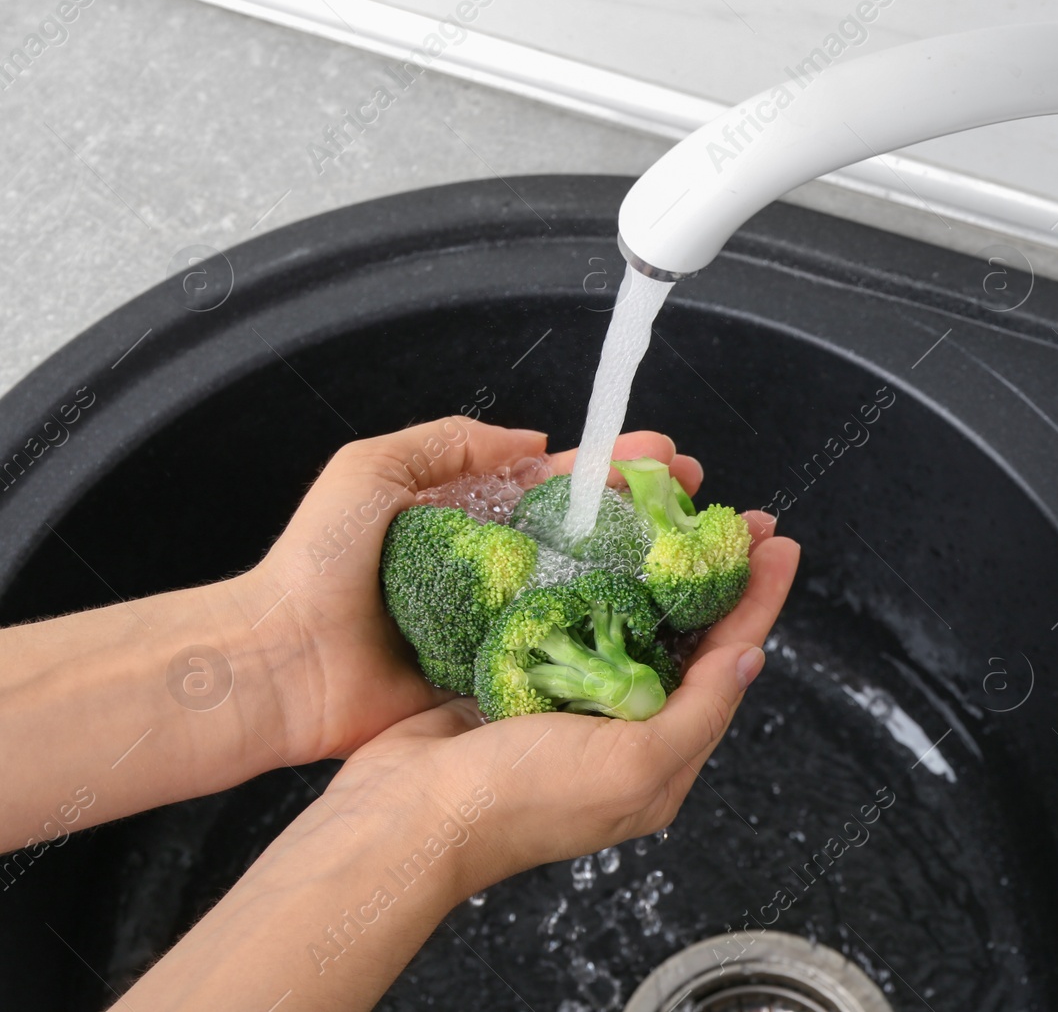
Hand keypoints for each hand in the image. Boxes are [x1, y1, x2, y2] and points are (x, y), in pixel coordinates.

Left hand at [241, 417, 710, 765]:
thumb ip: (450, 442)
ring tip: (711, 572)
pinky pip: (567, 659)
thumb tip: (532, 440)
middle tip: (716, 517)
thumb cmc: (314, 567)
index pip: (568, 486)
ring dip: (656, 585)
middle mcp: (502, 570)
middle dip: (661, 525)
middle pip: (599, 541)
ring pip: (596, 600)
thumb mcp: (370, 471)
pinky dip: (617, 648)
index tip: (674, 462)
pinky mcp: (500, 677)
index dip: (624, 472)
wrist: (279, 666)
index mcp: (476, 516)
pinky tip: (665, 639)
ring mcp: (505, 626)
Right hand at [311, 521, 798, 893]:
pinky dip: (593, 579)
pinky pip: (573, 620)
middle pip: (688, 638)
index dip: (757, 602)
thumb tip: (752, 655)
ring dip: (658, 569)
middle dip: (717, 576)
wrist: (403, 817)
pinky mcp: (522, 677)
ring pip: (631, 621)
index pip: (728, 664)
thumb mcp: (633, 764)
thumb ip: (700, 710)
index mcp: (660, 757)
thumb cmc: (518, 802)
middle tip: (741, 518)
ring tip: (680, 515)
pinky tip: (604, 540)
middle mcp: (624, 730)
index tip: (777, 543)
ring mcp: (572, 702)